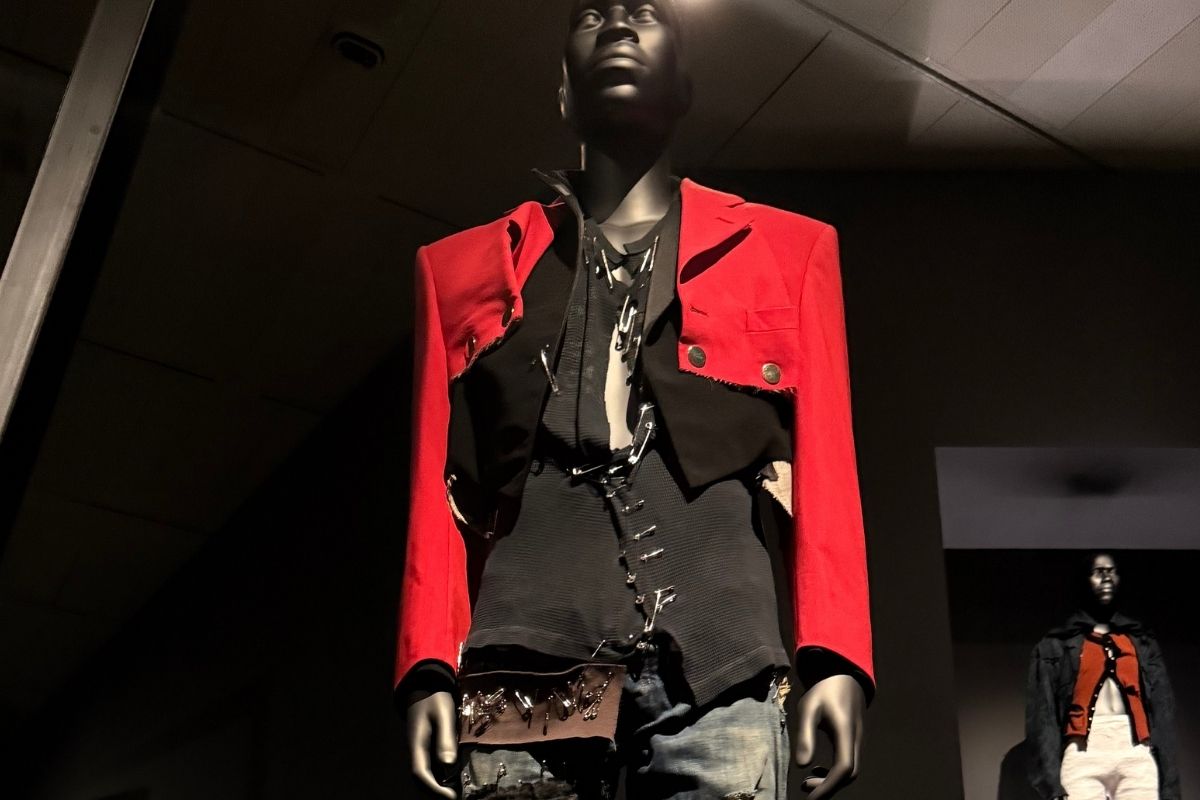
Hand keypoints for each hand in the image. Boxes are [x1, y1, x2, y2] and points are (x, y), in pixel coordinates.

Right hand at [406, 691, 457, 798]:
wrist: (424, 686)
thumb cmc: (435, 699)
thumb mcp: (443, 714)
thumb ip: (445, 738)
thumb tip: (448, 764)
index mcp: (417, 744)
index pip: (420, 774)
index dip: (434, 789)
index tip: (451, 796)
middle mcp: (415, 750)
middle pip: (419, 779)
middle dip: (434, 792)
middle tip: (454, 797)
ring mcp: (418, 749)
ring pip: (422, 775)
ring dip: (435, 786)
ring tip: (454, 791)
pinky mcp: (423, 747)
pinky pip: (427, 767)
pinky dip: (437, 777)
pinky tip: (451, 777)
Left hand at [794, 674, 864, 798]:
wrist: (843, 676)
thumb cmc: (824, 690)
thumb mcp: (808, 709)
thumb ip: (805, 736)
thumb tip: (801, 766)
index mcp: (846, 732)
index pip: (843, 769)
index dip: (828, 786)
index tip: (810, 797)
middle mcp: (857, 740)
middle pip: (850, 774)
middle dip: (829, 787)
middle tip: (805, 787)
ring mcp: (858, 740)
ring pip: (851, 770)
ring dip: (832, 781)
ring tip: (808, 781)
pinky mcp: (855, 740)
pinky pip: (850, 763)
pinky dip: (835, 773)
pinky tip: (818, 768)